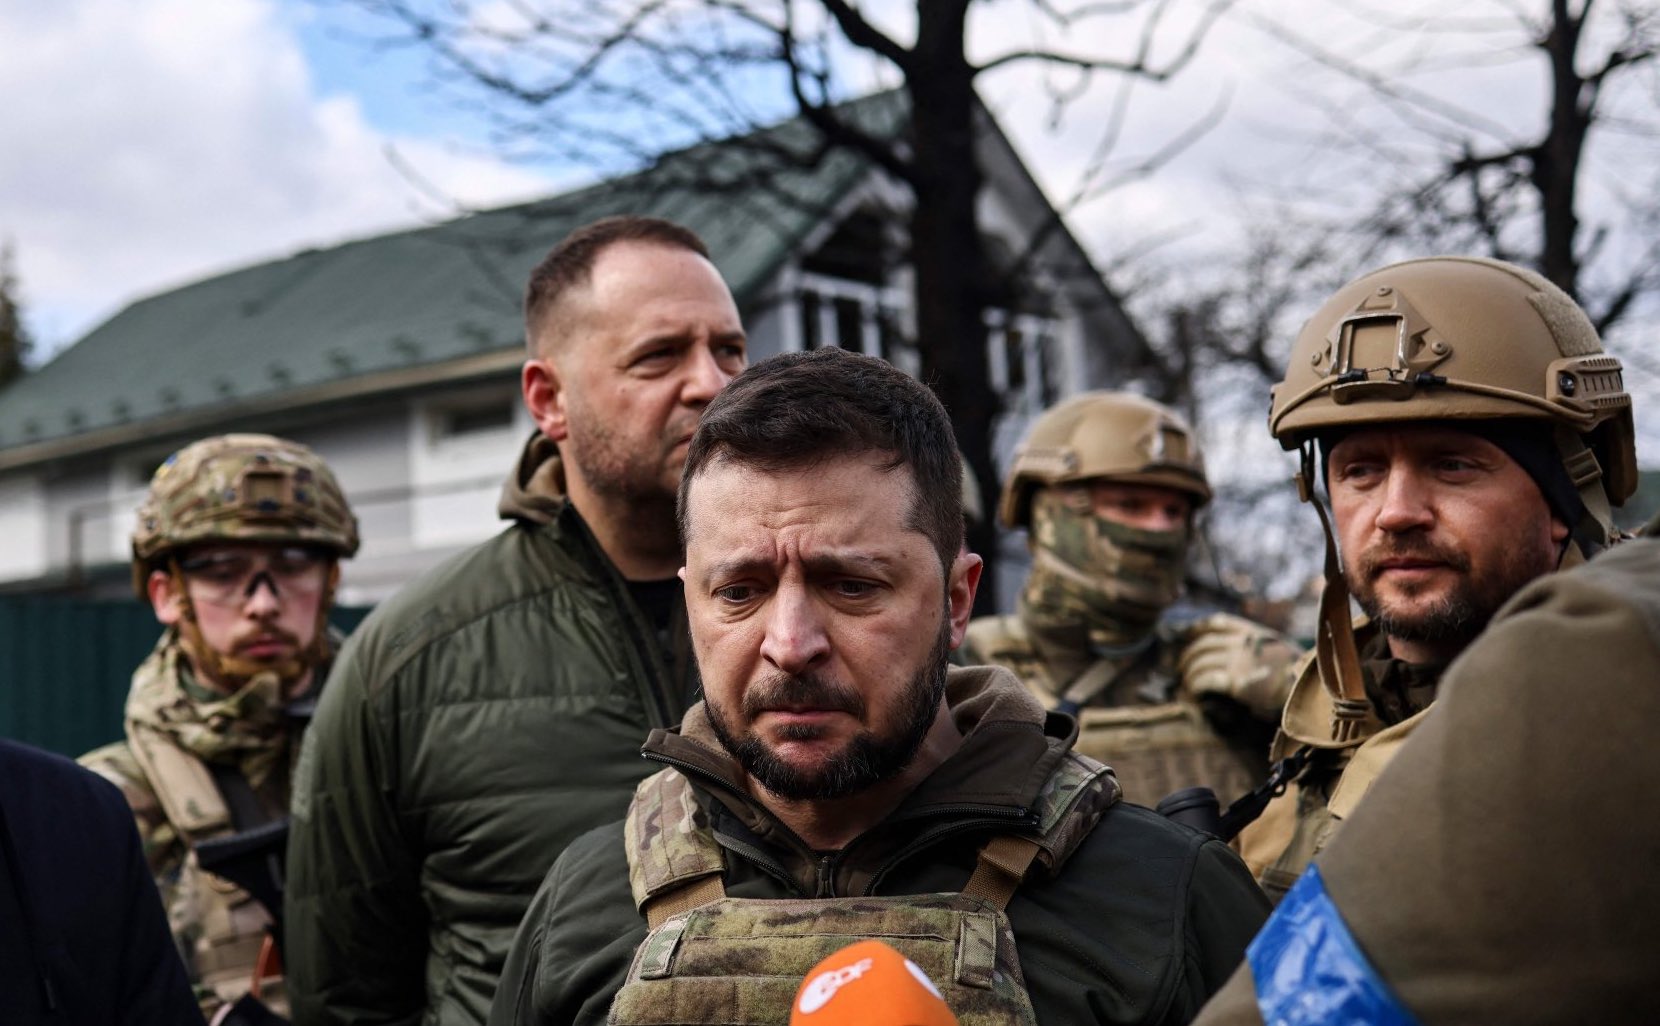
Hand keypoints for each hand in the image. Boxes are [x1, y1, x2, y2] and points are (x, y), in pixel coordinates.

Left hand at [1177, 614, 1302, 719]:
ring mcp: (1238, 661)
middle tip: (1181, 667)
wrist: (1310, 689)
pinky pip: (1205, 679)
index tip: (1186, 634)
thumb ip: (1260, 647)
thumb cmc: (1299, 674)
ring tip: (1186, 683)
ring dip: (1189, 673)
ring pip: (1200, 662)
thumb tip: (1243, 653)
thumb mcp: (1280, 649)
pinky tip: (1193, 691)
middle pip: (1203, 645)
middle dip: (1188, 656)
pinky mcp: (1235, 682)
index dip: (1197, 627)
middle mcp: (1242, 643)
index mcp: (1253, 633)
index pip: (1217, 622)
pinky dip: (1195, 685)